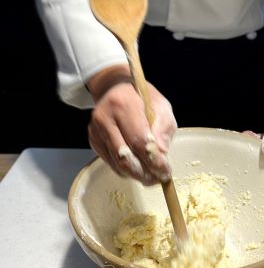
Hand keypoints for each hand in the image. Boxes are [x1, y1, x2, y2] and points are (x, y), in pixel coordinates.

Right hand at [87, 65, 176, 184]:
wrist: (115, 88)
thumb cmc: (142, 98)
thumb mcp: (161, 107)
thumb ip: (163, 129)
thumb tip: (162, 154)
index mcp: (124, 105)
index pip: (140, 141)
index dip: (154, 161)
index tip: (166, 171)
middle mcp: (105, 118)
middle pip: (125, 157)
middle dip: (144, 173)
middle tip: (158, 179)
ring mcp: (96, 130)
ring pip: (116, 163)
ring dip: (136, 175)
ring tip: (150, 176)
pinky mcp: (93, 139)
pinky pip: (110, 162)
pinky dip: (125, 170)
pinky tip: (137, 167)